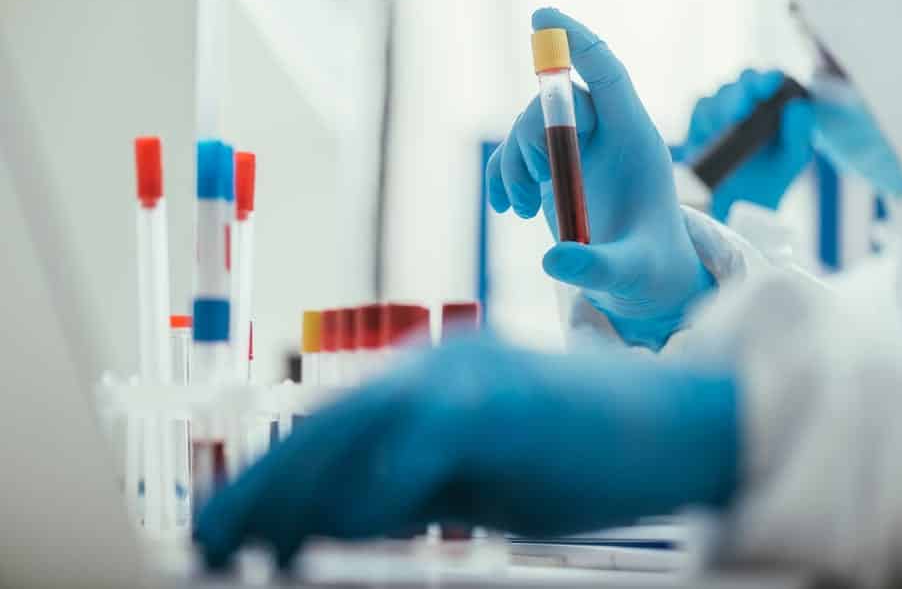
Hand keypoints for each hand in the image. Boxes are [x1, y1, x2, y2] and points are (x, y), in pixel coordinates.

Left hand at [195, 337, 737, 568]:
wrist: (677, 417)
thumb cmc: (585, 450)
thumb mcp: (488, 478)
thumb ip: (421, 489)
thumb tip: (348, 520)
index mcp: (434, 377)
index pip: (336, 428)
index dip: (275, 478)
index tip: (235, 523)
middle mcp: (437, 368)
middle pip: (326, 430)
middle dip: (259, 492)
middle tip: (207, 542)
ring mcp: (464, 380)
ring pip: (351, 437)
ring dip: (290, 498)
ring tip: (239, 549)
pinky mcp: (494, 403)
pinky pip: (414, 451)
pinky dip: (366, 492)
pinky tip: (325, 533)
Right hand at [487, 9, 713, 349]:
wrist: (644, 279)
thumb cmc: (651, 270)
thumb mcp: (631, 273)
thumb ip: (598, 266)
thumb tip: (553, 260)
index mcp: (635, 138)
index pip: (606, 72)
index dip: (577, 42)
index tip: (541, 16)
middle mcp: (606, 134)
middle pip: (557, 102)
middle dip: (534, 137)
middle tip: (533, 186)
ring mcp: (578, 150)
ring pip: (531, 126)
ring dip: (515, 162)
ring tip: (522, 207)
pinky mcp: (555, 171)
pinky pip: (516, 153)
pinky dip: (503, 175)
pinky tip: (508, 208)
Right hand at [679, 69, 814, 220]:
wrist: (736, 207)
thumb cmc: (770, 179)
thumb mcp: (792, 160)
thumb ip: (799, 134)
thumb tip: (798, 107)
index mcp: (777, 103)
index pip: (774, 80)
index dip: (769, 79)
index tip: (770, 85)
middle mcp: (750, 100)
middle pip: (744, 80)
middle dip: (742, 93)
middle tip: (741, 113)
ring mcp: (723, 109)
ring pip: (720, 94)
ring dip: (724, 110)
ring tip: (728, 130)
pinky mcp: (700, 121)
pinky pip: (699, 108)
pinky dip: (705, 119)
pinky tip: (711, 135)